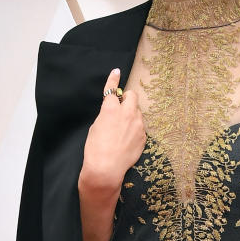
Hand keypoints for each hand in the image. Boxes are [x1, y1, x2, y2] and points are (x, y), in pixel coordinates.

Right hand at [81, 68, 145, 188]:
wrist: (106, 169)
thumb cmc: (96, 149)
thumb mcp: (96, 126)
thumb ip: (106, 115)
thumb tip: (112, 113)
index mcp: (111, 108)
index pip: (113, 89)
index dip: (113, 79)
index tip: (117, 72)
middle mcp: (127, 113)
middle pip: (132, 96)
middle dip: (128, 98)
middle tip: (122, 107)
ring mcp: (138, 125)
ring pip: (138, 112)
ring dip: (132, 116)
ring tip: (122, 131)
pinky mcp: (143, 137)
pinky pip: (140, 127)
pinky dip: (134, 130)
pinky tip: (126, 141)